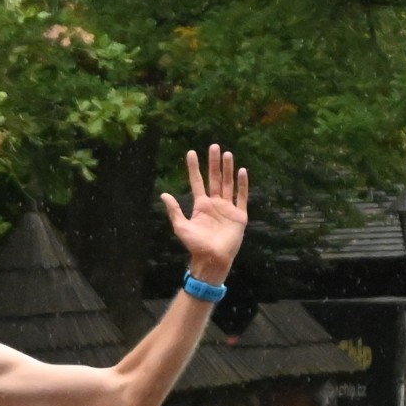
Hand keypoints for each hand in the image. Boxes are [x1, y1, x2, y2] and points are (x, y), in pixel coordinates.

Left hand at [159, 145, 249, 280]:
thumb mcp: (181, 227)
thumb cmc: (195, 245)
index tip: (191, 153)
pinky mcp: (239, 215)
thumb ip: (174, 210)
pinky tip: (242, 171)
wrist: (212, 259)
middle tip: (214, 146)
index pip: (197, 182)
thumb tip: (163, 195)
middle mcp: (215, 204)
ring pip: (228, 184)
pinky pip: (241, 197)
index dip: (194, 168)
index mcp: (201, 205)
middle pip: (215, 178)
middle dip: (214, 163)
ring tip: (227, 154)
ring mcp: (227, 208)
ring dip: (228, 169)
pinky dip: (242, 185)